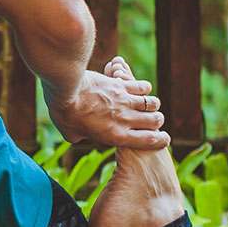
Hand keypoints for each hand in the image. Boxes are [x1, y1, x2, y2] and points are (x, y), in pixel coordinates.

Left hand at [45, 56, 169, 149]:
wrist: (65, 89)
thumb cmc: (64, 114)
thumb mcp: (71, 133)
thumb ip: (82, 136)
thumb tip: (81, 134)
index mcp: (117, 136)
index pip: (150, 141)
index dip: (160, 140)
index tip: (163, 139)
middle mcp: (125, 120)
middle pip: (156, 121)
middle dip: (156, 121)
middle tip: (152, 120)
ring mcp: (125, 101)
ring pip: (153, 103)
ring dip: (152, 104)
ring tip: (146, 105)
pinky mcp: (122, 85)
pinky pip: (143, 87)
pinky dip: (143, 88)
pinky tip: (138, 89)